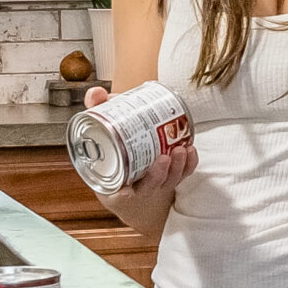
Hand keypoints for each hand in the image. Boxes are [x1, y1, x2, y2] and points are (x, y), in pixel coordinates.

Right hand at [81, 85, 196, 205]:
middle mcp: (137, 187)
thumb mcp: (101, 131)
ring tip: (182, 149)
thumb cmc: (114, 146)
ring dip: (178, 167)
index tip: (126, 192)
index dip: (122, 195)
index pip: (118, 194)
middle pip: (151, 187)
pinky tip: (191, 150)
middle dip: (159, 174)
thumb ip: (97, 111)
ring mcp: (157, 182)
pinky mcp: (172, 174)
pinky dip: (189, 164)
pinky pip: (184, 173)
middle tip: (164, 158)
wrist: (130, 160)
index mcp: (115, 184)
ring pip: (170, 180)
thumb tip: (97, 93)